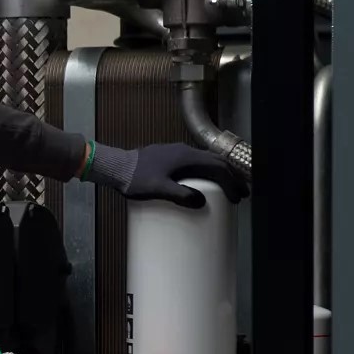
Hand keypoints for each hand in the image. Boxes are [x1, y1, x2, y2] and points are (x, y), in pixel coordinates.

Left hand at [86, 142, 248, 207]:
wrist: (114, 166)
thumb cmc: (134, 178)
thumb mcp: (158, 189)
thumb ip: (180, 195)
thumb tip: (201, 202)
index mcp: (186, 157)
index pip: (218, 167)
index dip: (232, 182)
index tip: (238, 198)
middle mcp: (184, 151)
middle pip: (216, 161)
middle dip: (231, 177)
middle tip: (240, 194)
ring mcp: (176, 152)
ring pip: (206, 160)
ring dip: (219, 173)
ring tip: (227, 189)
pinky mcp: (168, 157)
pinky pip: (195, 162)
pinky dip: (206, 171)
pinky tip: (203, 182)